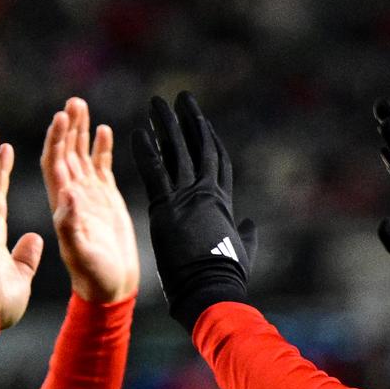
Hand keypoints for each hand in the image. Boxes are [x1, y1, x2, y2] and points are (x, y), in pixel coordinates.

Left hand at [42, 97, 139, 302]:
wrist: (110, 288)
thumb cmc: (93, 276)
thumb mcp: (80, 253)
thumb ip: (71, 225)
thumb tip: (67, 194)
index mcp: (60, 205)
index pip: (53, 164)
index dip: (55, 140)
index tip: (59, 118)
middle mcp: (71, 196)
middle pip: (65, 153)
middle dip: (67, 127)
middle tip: (72, 102)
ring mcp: (88, 196)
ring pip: (81, 155)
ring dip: (80, 131)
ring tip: (81, 105)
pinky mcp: (106, 200)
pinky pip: (100, 167)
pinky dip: (101, 148)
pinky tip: (103, 130)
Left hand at [131, 91, 256, 329]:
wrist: (210, 289)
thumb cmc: (225, 277)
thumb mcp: (243, 252)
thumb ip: (247, 235)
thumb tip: (251, 224)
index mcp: (223, 203)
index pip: (217, 162)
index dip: (209, 140)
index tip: (201, 122)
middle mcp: (206, 193)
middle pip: (199, 147)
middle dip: (190, 121)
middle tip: (181, 99)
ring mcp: (187, 198)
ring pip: (177, 152)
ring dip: (167, 125)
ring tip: (158, 104)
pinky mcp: (166, 208)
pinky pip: (154, 172)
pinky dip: (146, 151)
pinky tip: (138, 131)